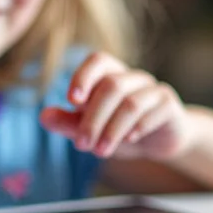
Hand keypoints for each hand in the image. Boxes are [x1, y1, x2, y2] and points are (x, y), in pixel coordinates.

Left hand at [40, 52, 192, 161]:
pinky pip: (153, 111)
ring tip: (101, 151)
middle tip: (81, 144)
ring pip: (131, 102)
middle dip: (93, 117)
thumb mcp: (92, 129)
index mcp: (111, 75)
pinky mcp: (169, 105)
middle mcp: (133, 77)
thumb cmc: (121, 130)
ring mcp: (153, 89)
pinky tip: (129, 140)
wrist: (160, 142)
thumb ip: (68, 123)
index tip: (72, 100)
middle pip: (111, 86)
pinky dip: (138, 127)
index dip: (84, 76)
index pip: (98, 60)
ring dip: (112, 129)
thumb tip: (43, 116)